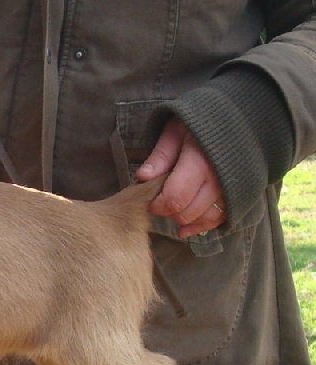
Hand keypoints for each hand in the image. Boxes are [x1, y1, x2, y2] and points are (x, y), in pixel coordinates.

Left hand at [136, 118, 225, 237]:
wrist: (239, 119)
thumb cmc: (201, 124)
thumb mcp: (176, 131)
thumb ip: (161, 155)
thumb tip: (142, 177)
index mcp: (201, 163)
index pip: (174, 198)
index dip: (157, 205)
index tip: (149, 199)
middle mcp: (219, 180)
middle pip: (187, 213)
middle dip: (168, 212)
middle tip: (161, 201)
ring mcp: (230, 190)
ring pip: (202, 219)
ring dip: (184, 219)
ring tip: (174, 206)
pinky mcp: (237, 196)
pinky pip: (219, 220)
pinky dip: (201, 226)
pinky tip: (185, 228)